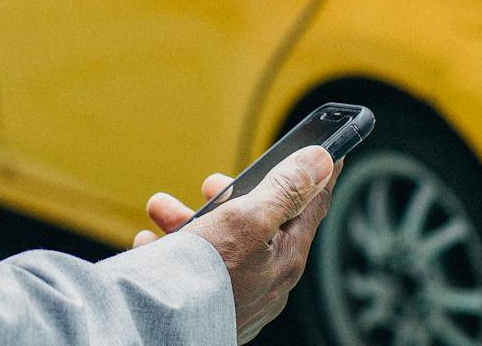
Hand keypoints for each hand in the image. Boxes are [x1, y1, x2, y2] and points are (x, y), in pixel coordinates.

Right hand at [132, 148, 339, 344]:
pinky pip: (192, 272)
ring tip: (161, 208)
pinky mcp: (207, 307)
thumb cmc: (206, 276)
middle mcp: (266, 281)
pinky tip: (151, 243)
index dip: (318, 177)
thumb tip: (321, 161)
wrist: (160, 328)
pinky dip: (171, 252)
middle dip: (231, 197)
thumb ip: (284, 190)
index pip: (312, 207)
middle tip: (211, 184)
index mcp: (284, 258)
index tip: (330, 153)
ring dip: (189, 221)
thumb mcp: (247, 219)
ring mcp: (237, 297)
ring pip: (218, 246)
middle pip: (258, 224)